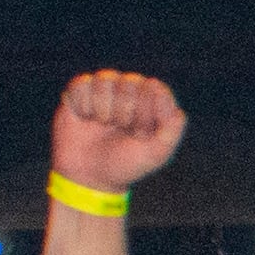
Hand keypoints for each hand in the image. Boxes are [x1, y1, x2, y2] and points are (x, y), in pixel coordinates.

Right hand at [48, 69, 187, 198]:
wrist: (88, 176)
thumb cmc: (125, 164)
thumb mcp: (155, 154)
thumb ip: (171, 132)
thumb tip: (175, 108)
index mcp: (152, 101)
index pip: (155, 89)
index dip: (146, 113)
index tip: (140, 134)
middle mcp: (129, 89)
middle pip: (130, 83)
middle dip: (124, 112)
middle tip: (121, 130)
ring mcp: (105, 88)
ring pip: (105, 78)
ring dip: (103, 108)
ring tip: (103, 124)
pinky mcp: (79, 90)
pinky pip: (82, 83)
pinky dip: (83, 105)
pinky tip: (85, 118)